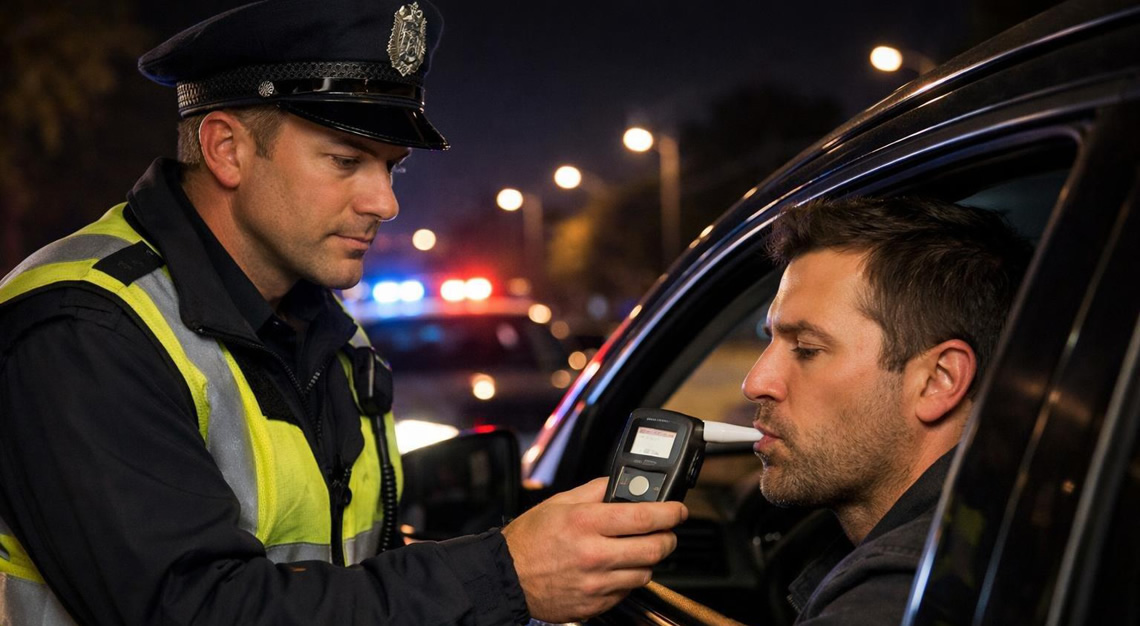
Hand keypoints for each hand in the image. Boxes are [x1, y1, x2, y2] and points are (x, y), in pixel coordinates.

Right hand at [501, 477, 687, 622]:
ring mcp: (596, 583)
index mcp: (586, 523)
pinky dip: (628, 579)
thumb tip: (622, 484)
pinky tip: (615, 568)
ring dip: (648, 560)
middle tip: (666, 531)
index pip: (644, 517)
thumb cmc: (529, 540)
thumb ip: (595, 490)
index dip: (670, 512)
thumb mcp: (559, 502)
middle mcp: (594, 554)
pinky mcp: (595, 603)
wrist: (506, 577)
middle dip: (668, 538)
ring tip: (635, 549)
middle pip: (654, 549)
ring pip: (644, 573)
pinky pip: (627, 591)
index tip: (678, 510)